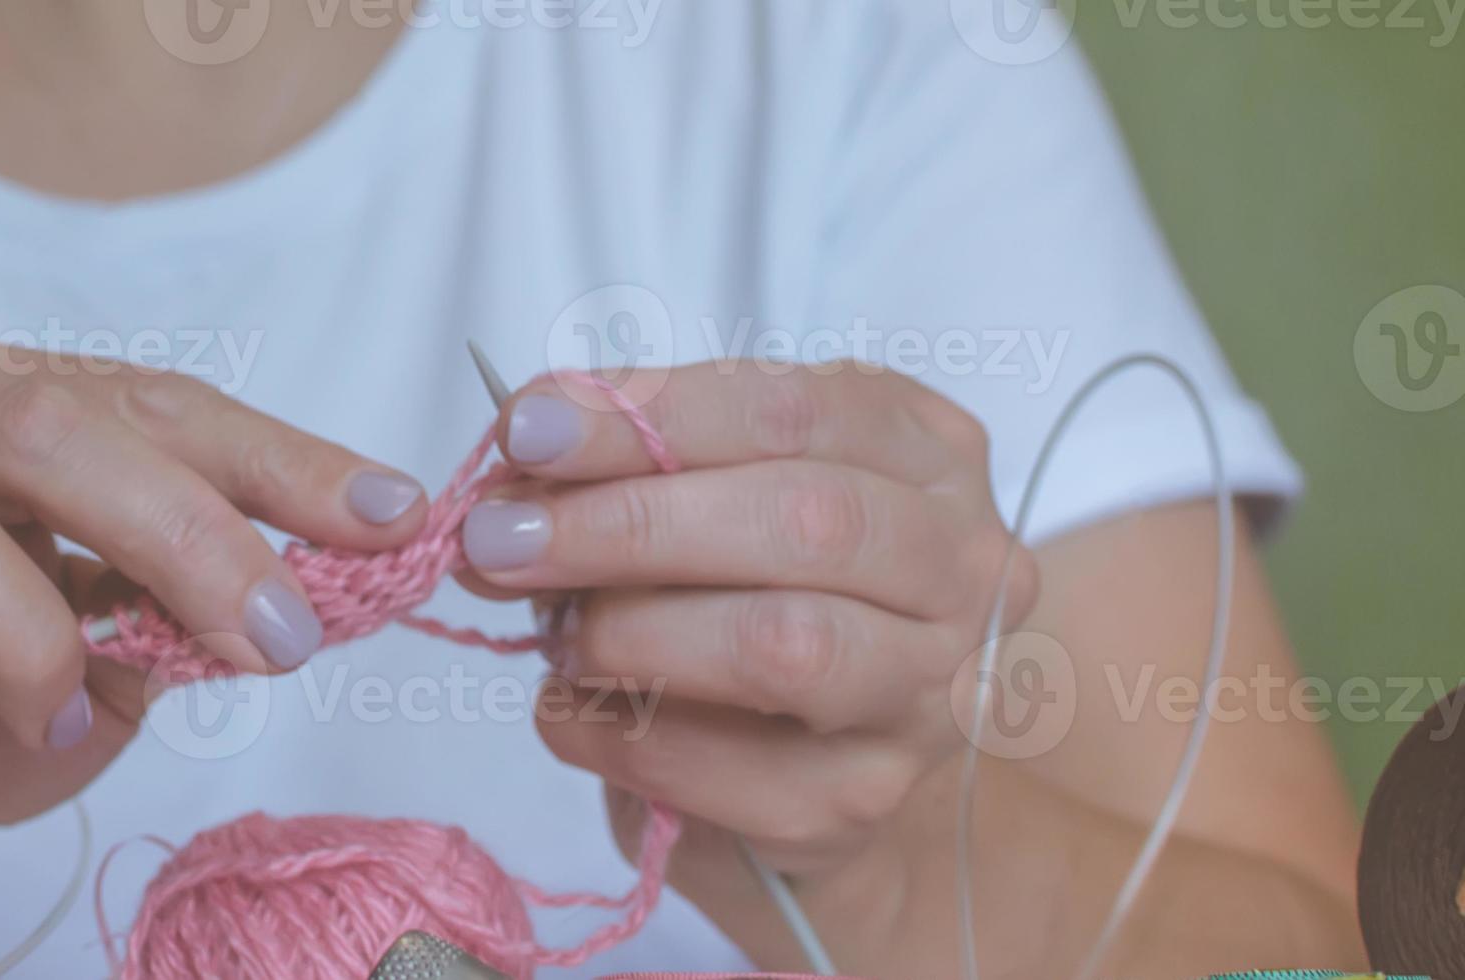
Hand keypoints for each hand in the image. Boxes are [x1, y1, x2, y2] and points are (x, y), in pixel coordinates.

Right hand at [0, 333, 430, 861]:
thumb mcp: (101, 650)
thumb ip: (182, 599)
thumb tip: (319, 578)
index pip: (134, 397)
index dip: (264, 457)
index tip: (380, 514)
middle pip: (30, 423)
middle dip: (182, 529)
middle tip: (275, 635)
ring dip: (29, 646)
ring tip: (49, 721)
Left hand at [455, 362, 1037, 927]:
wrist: (811, 768)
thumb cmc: (753, 595)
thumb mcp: (710, 496)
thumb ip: (631, 469)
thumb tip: (515, 477)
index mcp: (927, 455)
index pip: (792, 410)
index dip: (650, 415)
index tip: (526, 428)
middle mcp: (963, 569)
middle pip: (805, 522)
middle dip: (628, 523)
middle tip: (501, 539)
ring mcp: (929, 695)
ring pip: (785, 645)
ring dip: (632, 632)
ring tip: (555, 635)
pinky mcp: (860, 804)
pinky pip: (722, 768)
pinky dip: (614, 735)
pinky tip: (571, 713)